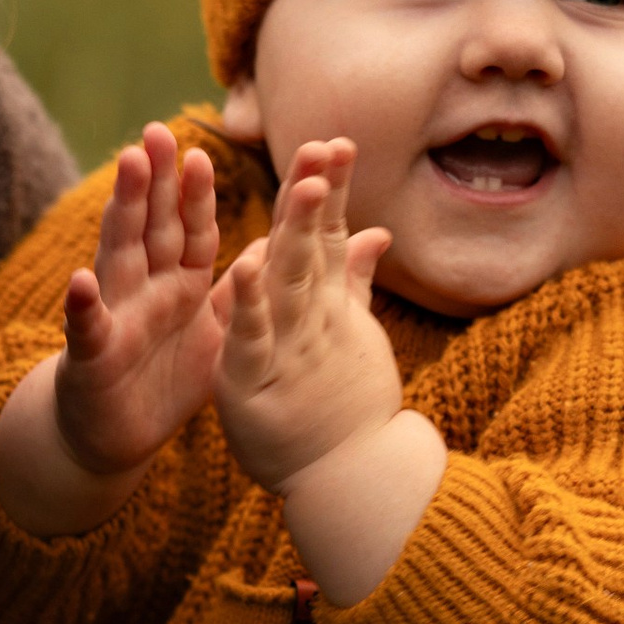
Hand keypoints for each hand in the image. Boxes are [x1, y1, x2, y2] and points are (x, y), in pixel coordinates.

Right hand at [0, 125, 229, 540]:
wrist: (115, 438)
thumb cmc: (166, 381)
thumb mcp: (216, 335)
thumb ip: (242, 291)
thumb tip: (280, 244)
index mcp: (178, 283)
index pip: (190, 228)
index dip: (196, 191)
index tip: (202, 147)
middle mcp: (142, 288)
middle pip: (151, 225)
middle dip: (154, 178)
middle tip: (157, 131)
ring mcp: (114, 316)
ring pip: (117, 254)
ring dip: (122, 210)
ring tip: (127, 165)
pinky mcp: (91, 356)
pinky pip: (87, 329)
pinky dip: (84, 306)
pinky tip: (81, 281)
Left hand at [214, 139, 410, 495]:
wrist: (348, 479)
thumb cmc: (348, 409)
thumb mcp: (351, 335)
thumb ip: (353, 281)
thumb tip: (377, 232)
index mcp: (325, 304)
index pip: (326, 235)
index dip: (329, 190)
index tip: (335, 144)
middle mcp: (311, 320)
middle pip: (313, 247)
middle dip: (318, 197)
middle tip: (327, 148)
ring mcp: (286, 349)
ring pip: (290, 283)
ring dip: (294, 234)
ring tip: (302, 186)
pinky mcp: (253, 381)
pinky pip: (251, 337)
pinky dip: (251, 303)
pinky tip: (246, 266)